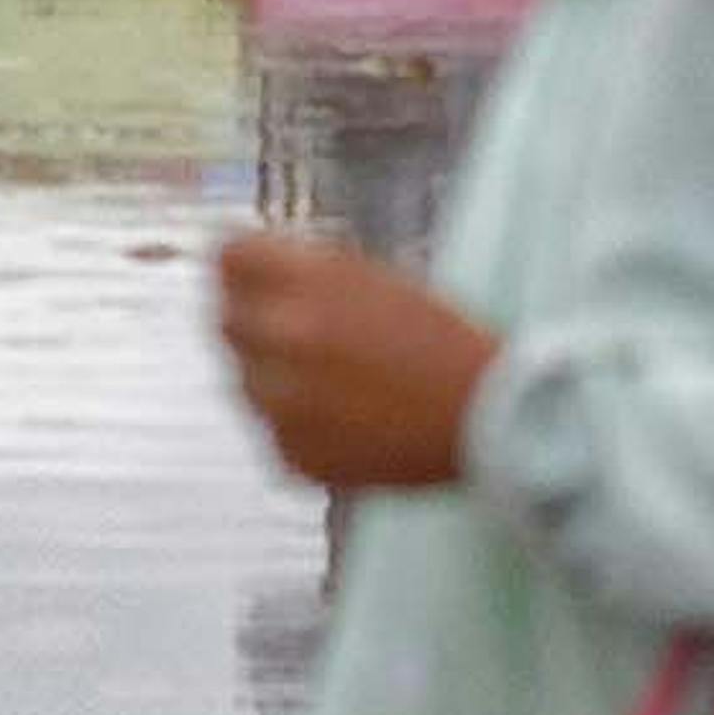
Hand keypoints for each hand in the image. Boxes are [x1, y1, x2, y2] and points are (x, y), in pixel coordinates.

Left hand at [213, 232, 501, 494]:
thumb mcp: (374, 278)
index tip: (250, 271)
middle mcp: (283, 343)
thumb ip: (305, 270)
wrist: (489, 417)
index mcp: (307, 286)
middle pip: (224, 319)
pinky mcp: (292, 458)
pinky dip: (296, 422)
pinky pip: (271, 429)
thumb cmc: (442, 339)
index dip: (242, 263)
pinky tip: (345, 416)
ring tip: (334, 377)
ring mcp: (282, 408)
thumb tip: (248, 263)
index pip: (228, 256)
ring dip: (273, 373)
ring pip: (245, 380)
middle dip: (251, 317)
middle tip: (293, 326)